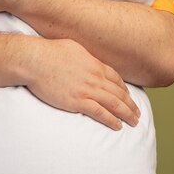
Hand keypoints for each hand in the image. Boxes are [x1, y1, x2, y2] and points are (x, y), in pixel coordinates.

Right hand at [26, 38, 140, 130]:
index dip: (125, 90)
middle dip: (131, 105)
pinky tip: (118, 126)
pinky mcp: (77, 102)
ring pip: (114, 104)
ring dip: (126, 114)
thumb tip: (89, 61)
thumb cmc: (50, 51)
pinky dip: (111, 120)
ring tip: (134, 122)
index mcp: (95, 64)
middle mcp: (95, 78)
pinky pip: (100, 113)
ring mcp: (87, 90)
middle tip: (137, 113)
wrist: (35, 61)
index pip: (116, 79)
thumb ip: (86, 57)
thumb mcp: (74, 48)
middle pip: (119, 93)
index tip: (129, 97)